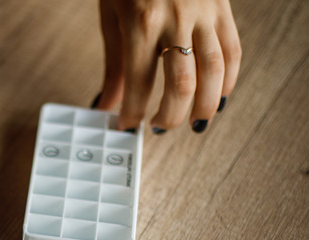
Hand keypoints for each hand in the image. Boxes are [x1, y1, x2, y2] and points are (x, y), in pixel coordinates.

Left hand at [95, 0, 241, 132]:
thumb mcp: (111, 17)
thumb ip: (113, 65)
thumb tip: (105, 104)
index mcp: (140, 22)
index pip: (139, 82)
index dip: (133, 112)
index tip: (127, 127)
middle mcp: (175, 19)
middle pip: (180, 83)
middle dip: (170, 115)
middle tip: (158, 128)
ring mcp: (203, 13)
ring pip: (212, 71)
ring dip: (204, 104)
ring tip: (193, 123)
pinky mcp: (222, 8)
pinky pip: (232, 50)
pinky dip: (228, 78)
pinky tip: (218, 96)